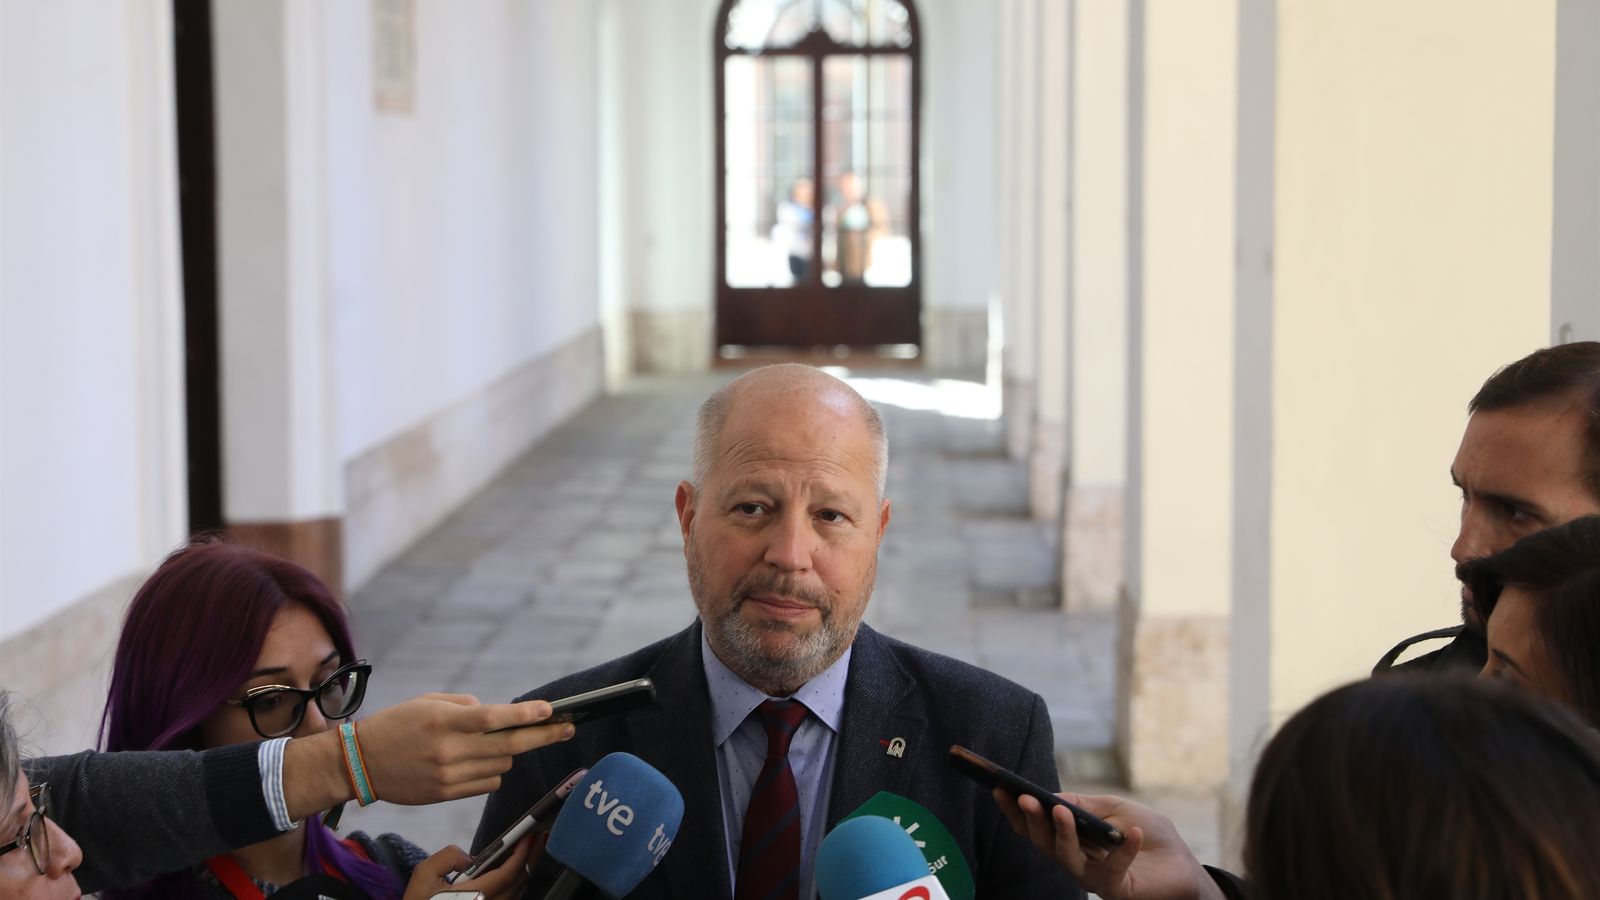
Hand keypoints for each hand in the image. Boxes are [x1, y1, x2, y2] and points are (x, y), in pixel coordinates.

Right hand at [284, 694, 574, 817]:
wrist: (360, 763)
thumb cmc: (396, 725)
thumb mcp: (428, 702)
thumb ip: (465, 706)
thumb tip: (497, 715)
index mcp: (445, 721)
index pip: (495, 718)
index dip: (526, 715)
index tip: (551, 711)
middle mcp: (449, 749)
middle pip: (509, 745)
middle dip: (543, 736)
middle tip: (568, 729)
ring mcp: (449, 776)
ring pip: (501, 765)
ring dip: (508, 752)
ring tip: (494, 742)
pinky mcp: (447, 794)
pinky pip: (487, 783)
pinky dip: (491, 770)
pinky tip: (478, 761)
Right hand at [402, 833, 540, 899]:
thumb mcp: (424, 875)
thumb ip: (447, 857)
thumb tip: (469, 857)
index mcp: (475, 896)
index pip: (508, 874)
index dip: (522, 854)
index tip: (529, 836)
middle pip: (519, 881)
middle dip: (531, 856)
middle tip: (539, 835)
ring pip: (516, 890)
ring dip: (526, 867)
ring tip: (530, 846)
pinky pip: (509, 896)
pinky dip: (515, 878)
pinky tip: (514, 864)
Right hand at [993, 788, 1224, 899]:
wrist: (1183, 865)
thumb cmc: (1149, 834)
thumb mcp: (1115, 808)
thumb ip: (1085, 804)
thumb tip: (1053, 798)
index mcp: (1072, 838)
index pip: (1037, 827)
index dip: (1016, 811)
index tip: (1000, 788)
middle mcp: (1076, 860)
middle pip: (1044, 843)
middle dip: (1032, 821)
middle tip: (1025, 799)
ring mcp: (1094, 877)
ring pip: (1067, 859)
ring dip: (1063, 834)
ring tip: (1061, 811)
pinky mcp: (1117, 890)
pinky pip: (1113, 871)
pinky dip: (1123, 850)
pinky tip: (1133, 832)